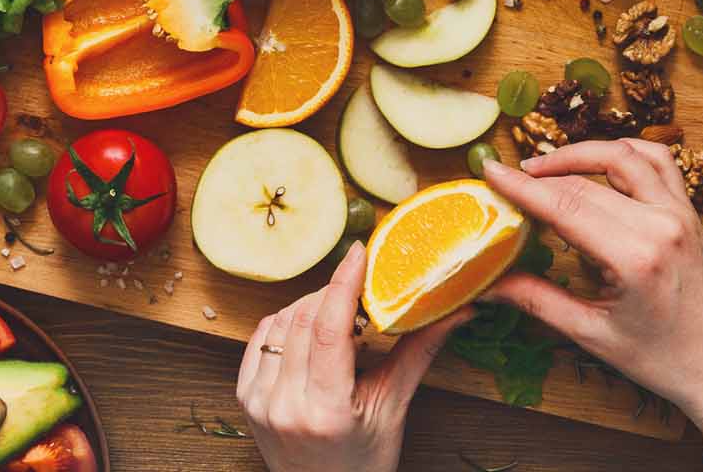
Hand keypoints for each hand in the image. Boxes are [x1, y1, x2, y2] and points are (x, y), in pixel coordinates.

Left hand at [237, 242, 469, 471]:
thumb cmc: (364, 463)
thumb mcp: (394, 409)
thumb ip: (419, 353)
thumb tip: (458, 309)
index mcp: (326, 410)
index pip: (329, 329)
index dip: (343, 283)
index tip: (359, 252)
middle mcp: (285, 405)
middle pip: (304, 319)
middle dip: (333, 292)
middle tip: (361, 286)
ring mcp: (259, 402)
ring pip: (280, 323)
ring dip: (310, 306)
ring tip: (341, 314)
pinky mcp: (244, 398)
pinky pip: (261, 338)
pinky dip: (285, 322)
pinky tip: (309, 327)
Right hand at [479, 144, 702, 470]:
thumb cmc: (664, 360)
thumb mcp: (592, 335)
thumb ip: (536, 301)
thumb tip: (488, 284)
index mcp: (635, 257)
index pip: (565, 205)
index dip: (521, 186)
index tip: (490, 171)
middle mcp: (661, 225)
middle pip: (585, 181)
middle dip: (540, 175)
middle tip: (507, 180)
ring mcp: (681, 213)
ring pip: (623, 155)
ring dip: (580, 153)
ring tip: (545, 166)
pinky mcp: (690, 212)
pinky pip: (658, 162)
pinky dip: (625, 151)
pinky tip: (599, 161)